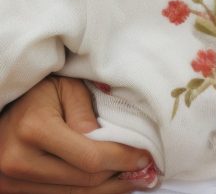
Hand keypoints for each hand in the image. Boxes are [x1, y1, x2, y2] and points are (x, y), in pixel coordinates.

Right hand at [0, 77, 153, 193]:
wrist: (4, 108)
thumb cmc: (39, 92)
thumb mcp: (66, 88)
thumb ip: (87, 115)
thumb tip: (114, 144)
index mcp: (35, 130)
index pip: (90, 157)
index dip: (122, 160)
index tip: (145, 157)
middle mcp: (19, 161)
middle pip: (84, 181)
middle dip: (118, 175)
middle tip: (144, 170)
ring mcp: (11, 182)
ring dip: (106, 189)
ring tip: (130, 179)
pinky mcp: (12, 191)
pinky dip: (85, 191)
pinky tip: (106, 183)